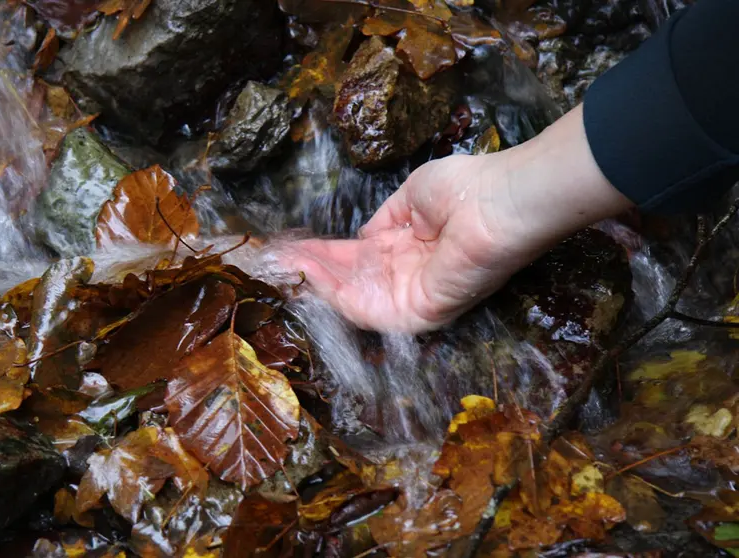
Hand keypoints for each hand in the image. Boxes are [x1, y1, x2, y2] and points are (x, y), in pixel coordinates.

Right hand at [285, 105, 632, 332]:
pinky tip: (311, 274)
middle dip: (312, 269)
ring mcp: (411, 296)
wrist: (500, 201)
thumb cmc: (465, 188)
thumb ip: (383, 221)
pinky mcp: (417, 312)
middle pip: (350, 280)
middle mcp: (407, 275)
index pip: (358, 257)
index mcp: (407, 248)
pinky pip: (370, 311)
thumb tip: (361, 238)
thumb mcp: (411, 196)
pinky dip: (337, 296)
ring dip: (318, 282)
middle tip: (276, 261)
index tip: (291, 247)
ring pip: (354, 298)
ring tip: (287, 266)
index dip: (324, 253)